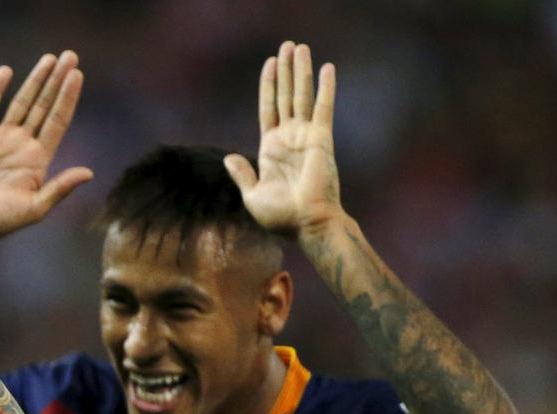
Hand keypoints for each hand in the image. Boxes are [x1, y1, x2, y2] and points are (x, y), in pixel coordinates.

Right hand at [0, 51, 93, 251]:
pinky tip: (7, 72)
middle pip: (44, 105)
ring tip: (50, 59)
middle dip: (57, 81)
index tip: (77, 75)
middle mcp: (22, 144)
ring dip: (35, 80)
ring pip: (21, 102)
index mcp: (38, 159)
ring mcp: (0, 138)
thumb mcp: (34, 208)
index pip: (58, 121)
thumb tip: (89, 173)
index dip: (68, 98)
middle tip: (71, 56)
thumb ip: (59, 189)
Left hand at [224, 42, 344, 237]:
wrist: (306, 225)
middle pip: (285, 96)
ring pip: (301, 96)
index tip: (269, 63)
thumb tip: (229, 159)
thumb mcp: (252, 196)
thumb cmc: (280, 217)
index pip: (268, 108)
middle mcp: (289, 138)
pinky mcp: (321, 139)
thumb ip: (242, 174)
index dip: (268, 86)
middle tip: (287, 46)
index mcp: (271, 149)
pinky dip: (325, 88)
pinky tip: (326, 68)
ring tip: (299, 47)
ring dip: (300, 71)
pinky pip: (323, 108)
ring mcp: (305, 136)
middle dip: (286, 71)